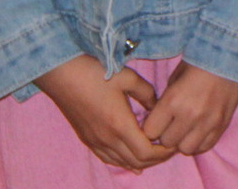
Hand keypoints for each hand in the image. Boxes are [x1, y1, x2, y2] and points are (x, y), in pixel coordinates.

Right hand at [34, 54, 172, 170]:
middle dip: (157, 158)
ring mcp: (95, 142)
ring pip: (122, 162)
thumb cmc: (96, 73)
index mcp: (120, 125)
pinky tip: (131, 162)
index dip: (163, 152)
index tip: (174, 142)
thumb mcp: (129, 78)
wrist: (62, 75)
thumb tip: (157, 106)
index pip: (146, 152)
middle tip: (170, 147)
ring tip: (156, 153)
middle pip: (136, 161)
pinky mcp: (86, 140)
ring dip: (141, 161)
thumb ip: (147, 94)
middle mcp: (107, 139)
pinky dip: (123, 162)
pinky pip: (107, 159)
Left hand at [143, 62, 237, 154]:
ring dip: (183, 141)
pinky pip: (204, 147)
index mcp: (173, 100)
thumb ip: (164, 103)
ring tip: (186, 129)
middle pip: (167, 142)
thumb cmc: (198, 64)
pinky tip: (199, 129)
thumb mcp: (174, 79)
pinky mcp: (223, 125)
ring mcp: (208, 122)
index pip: (150, 132)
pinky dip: (199, 142)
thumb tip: (156, 121)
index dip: (152, 126)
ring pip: (186, 149)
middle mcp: (189, 115)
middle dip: (166, 134)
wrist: (231, 56)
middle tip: (171, 123)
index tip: (156, 120)